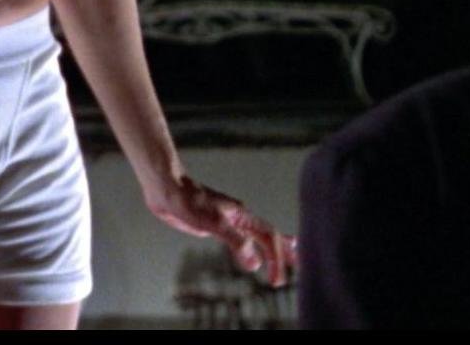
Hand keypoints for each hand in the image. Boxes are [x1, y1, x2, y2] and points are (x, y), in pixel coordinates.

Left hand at [145, 175, 297, 287]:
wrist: (167, 188)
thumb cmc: (188, 201)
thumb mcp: (213, 224)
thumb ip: (236, 242)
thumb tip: (255, 263)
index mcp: (242, 216)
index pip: (268, 239)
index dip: (276, 260)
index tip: (277, 281)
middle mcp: (239, 218)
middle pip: (269, 236)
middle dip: (285, 251)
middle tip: (302, 264)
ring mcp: (228, 221)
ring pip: (256, 237)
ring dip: (272, 249)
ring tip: (285, 258)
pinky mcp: (215, 225)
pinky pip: (241, 240)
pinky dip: (251, 249)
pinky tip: (250, 255)